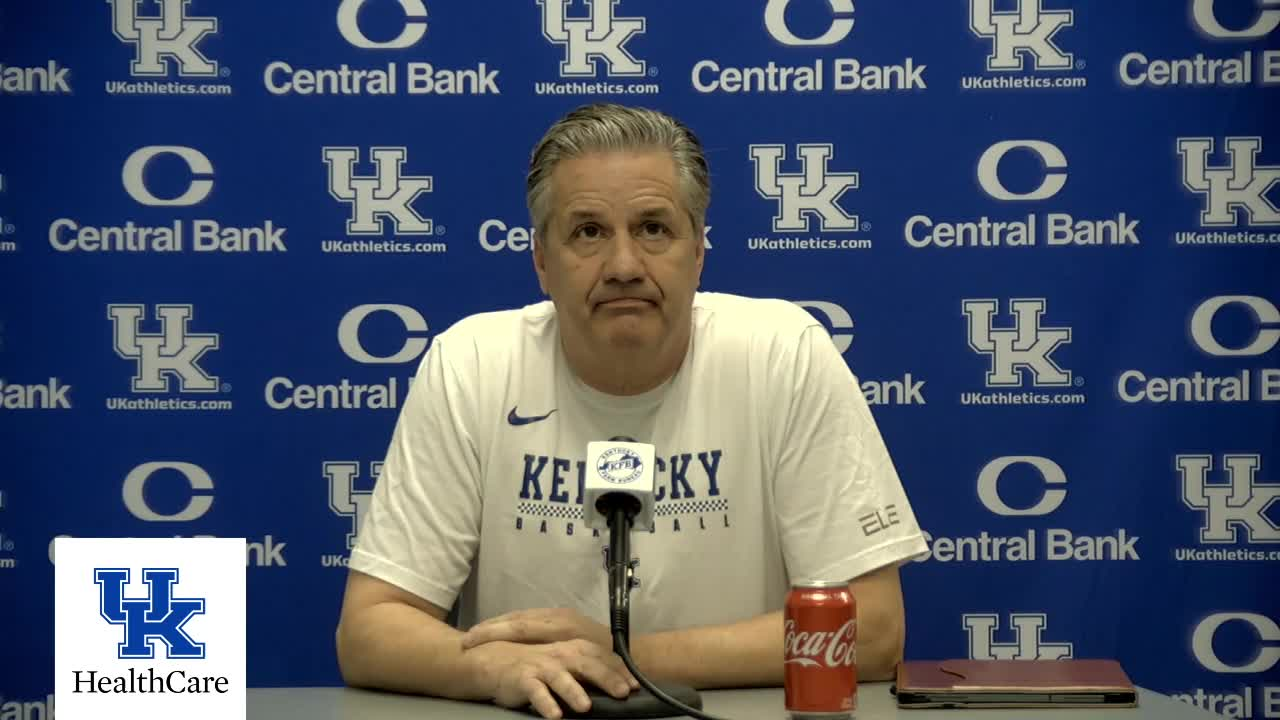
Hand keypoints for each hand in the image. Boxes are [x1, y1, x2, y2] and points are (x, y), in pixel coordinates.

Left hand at [461, 608, 611, 649]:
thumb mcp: (573, 640)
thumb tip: (525, 647)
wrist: (635, 659)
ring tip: (476, 642)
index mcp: (557, 618)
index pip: (519, 619)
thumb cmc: (603, 651)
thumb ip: (551, 640)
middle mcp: (559, 619)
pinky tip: (507, 655)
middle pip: (517, 620)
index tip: (473, 633)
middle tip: (467, 639)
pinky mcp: (574, 644)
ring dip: (498, 633)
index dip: (495, 625)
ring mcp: (567, 630)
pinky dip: (522, 649)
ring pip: (525, 627)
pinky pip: (542, 645)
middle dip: (490, 628)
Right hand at [468, 639, 640, 719]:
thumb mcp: (563, 663)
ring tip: (586, 706)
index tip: (635, 685)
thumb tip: (614, 684)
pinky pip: (536, 692)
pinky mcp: (523, 678)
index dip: (619, 670)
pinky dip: (545, 703)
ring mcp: (541, 665)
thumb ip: (585, 669)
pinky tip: (554, 715)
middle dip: (606, 678)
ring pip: (561, 677)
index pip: (601, 657)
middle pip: (587, 663)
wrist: (496, 660)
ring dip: (574, 691)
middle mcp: (559, 654)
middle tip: (623, 692)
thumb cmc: (534, 665)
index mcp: (572, 648)